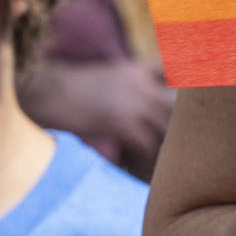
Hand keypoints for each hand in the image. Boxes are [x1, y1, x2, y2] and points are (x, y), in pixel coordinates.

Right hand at [19, 54, 173, 175]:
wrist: (44, 93)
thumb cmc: (64, 89)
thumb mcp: (100, 77)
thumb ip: (123, 85)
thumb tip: (136, 107)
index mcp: (134, 70)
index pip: (174, 71)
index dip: (187, 82)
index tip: (191, 97)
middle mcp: (139, 84)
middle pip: (176, 106)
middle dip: (179, 125)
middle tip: (177, 144)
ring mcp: (132, 103)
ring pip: (165, 128)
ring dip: (164, 146)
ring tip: (160, 161)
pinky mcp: (121, 123)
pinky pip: (147, 144)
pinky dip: (147, 158)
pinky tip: (141, 165)